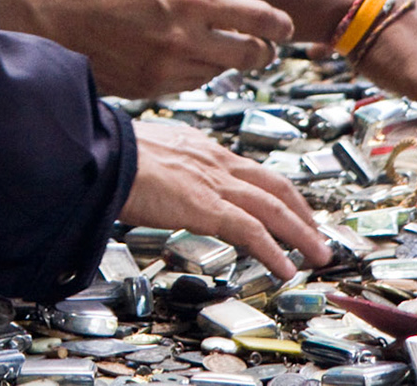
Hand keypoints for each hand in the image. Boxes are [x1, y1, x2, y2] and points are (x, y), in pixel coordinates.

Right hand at [0, 0, 293, 97]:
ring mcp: (164, 68)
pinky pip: (187, 85)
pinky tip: (180, 58)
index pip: (257, 18)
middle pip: (248, 56)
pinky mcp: (147, 89)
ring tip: (215, 48)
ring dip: (223, 62)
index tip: (285, 26)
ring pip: (218, 73)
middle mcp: (182, 38)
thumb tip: (226, 4)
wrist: (47, 12)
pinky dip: (192, 73)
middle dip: (261, 52)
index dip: (279, 24)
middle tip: (263, 47)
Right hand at [123, 120, 331, 278]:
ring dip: (301, 233)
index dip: (274, 189)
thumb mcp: (141, 152)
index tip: (287, 204)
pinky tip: (285, 269)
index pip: (248, 168)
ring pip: (273, 208)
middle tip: (316, 231)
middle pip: (273, 184)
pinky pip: (251, 232)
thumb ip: (157, 167)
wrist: (99, 151)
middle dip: (301, 210)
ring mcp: (213, 183)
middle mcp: (214, 160)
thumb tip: (146, 179)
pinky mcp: (206, 206)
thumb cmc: (107, 152)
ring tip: (317, 255)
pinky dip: (273, 251)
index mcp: (199, 146)